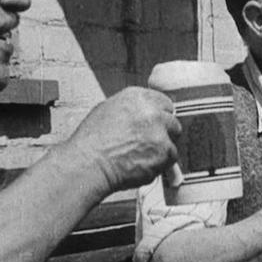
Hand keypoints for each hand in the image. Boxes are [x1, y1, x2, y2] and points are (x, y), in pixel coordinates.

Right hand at [67, 86, 181, 191]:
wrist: (89, 162)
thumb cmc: (92, 141)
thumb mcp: (108, 110)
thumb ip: (132, 109)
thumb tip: (143, 113)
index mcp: (138, 97)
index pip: (164, 103)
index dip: (160, 117)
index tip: (156, 126)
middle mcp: (152, 111)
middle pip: (171, 122)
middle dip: (163, 133)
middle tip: (149, 144)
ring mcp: (160, 131)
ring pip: (172, 141)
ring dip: (162, 150)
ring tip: (141, 156)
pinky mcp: (165, 151)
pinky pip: (171, 158)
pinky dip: (161, 164)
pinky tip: (143, 164)